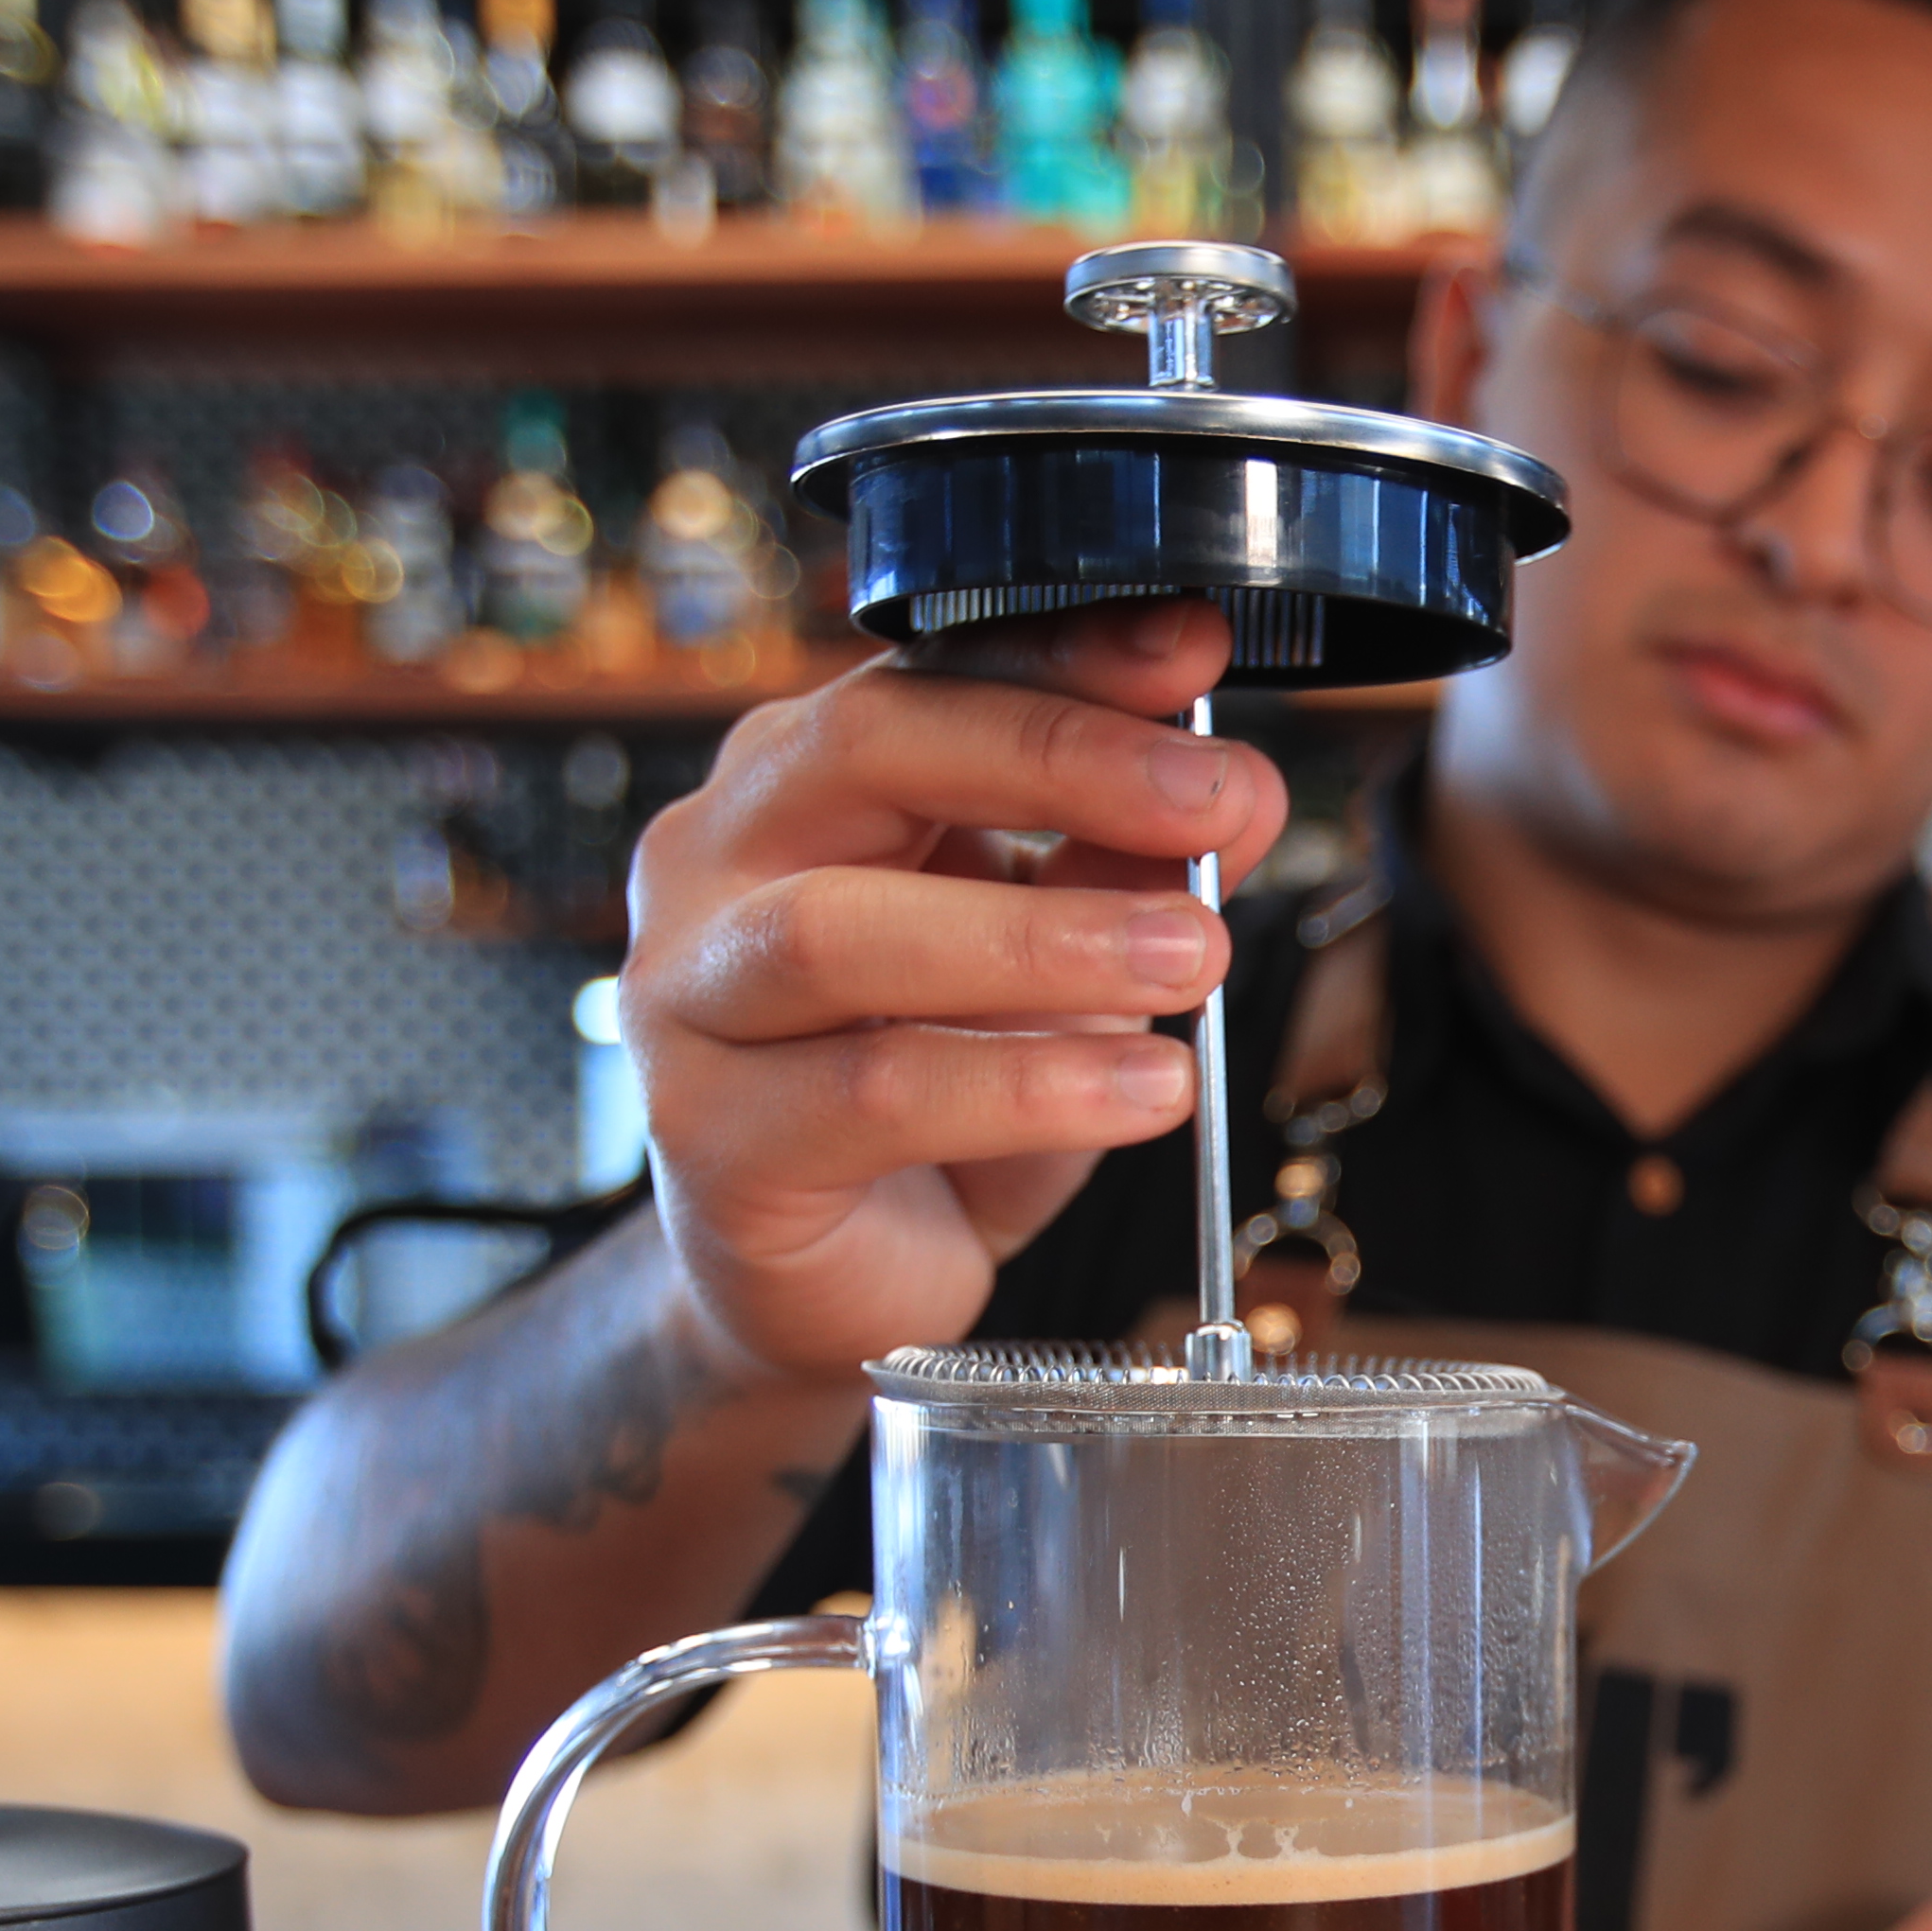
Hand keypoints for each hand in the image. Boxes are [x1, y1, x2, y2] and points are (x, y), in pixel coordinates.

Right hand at [620, 598, 1288, 1387]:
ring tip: (1196, 955)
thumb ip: (1124, 866)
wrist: (833, 1282)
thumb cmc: (933, 1095)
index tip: (1194, 649)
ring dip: (1043, 939)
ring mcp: (690, 1000)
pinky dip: (1025, 1087)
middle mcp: (717, 862)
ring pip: (841, 935)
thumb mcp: (1056, 966)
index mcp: (799, 782)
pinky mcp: (713, 1138)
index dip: (1060, 653)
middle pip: (860, 754)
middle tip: (1212, 800)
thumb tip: (1240, 793)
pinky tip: (1145, 1088)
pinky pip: (870, 1095)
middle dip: (1054, 760)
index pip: (923, 675)